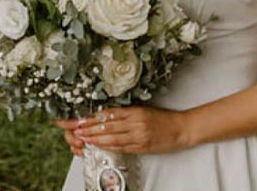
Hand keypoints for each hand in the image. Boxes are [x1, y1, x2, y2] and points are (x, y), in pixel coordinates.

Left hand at [55, 106, 190, 154]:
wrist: (181, 128)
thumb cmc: (163, 119)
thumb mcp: (144, 110)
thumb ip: (127, 113)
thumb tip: (106, 116)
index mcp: (135, 111)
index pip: (109, 113)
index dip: (92, 117)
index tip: (79, 119)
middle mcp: (135, 121)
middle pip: (107, 124)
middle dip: (89, 128)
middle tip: (75, 129)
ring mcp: (138, 134)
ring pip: (112, 136)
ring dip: (95, 137)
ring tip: (82, 138)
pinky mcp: (142, 146)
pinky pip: (121, 146)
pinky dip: (108, 146)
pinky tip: (99, 145)